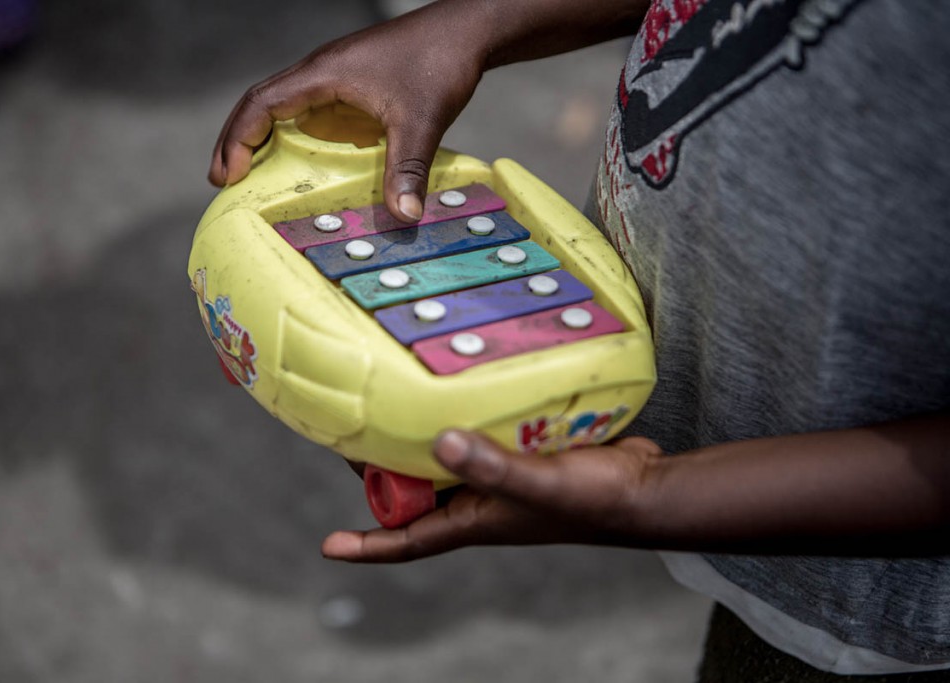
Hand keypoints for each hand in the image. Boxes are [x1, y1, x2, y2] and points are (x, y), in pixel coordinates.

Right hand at [208, 3, 489, 221]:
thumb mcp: (422, 120)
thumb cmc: (439, 61)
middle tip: (224, 181)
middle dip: (237, 140)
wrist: (465, 31)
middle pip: (260, 103)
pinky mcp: (351, 84)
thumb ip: (408, 168)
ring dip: (261, 136)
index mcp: (322, 74)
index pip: (260, 103)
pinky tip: (299, 160)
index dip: (238, 138)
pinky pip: (308, 109)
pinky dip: (292, 134)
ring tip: (249, 173)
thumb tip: (404, 216)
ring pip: (281, 105)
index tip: (227, 174)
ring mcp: (334, 76)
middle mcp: (320, 72)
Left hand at [321, 430, 663, 562]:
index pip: (408, 540)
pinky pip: (477, 432)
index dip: (367, 545)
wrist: (643, 487)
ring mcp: (498, 473)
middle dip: (381, 469)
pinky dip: (460, 414)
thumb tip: (439, 442)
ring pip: (443, 456)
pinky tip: (452, 384)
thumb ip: (492, 467)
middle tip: (350, 430)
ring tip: (387, 398)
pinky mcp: (520, 446)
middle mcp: (478, 499)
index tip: (328, 543)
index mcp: (473, 519)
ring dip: (418, 435)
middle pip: (415, 490)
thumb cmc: (593, 501)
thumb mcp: (538, 484)